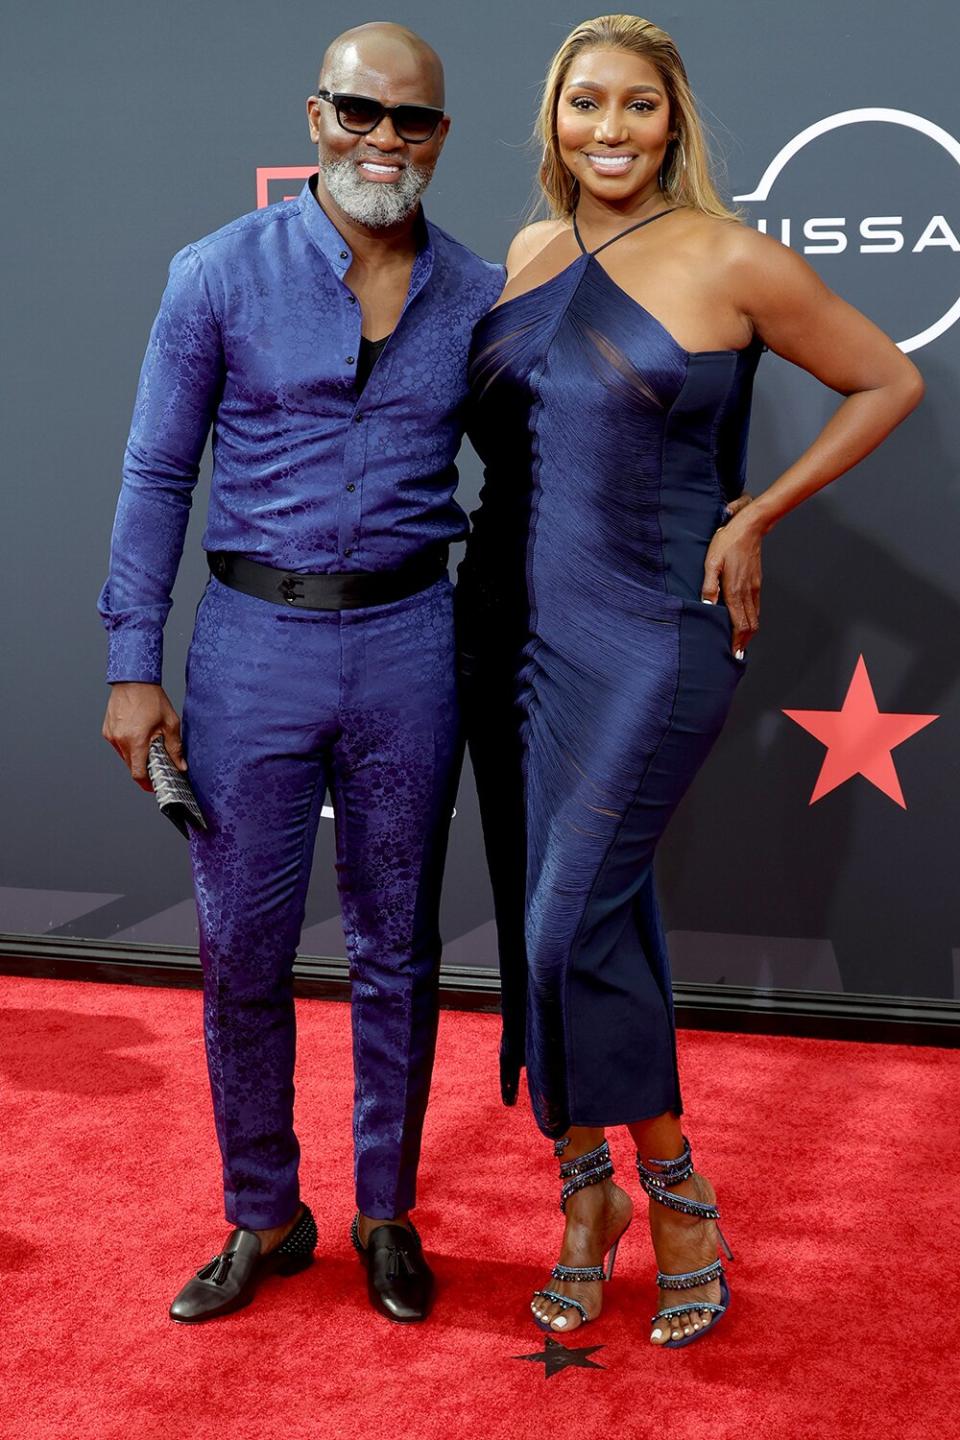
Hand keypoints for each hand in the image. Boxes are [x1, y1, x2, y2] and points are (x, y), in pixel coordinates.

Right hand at [102, 683, 185, 791]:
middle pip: (131, 766)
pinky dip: (128, 746)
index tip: (154, 786)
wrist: (133, 680)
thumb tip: (180, 765)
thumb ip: (175, 747)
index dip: (146, 783)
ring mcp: (112, 736)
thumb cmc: (151, 698)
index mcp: (136, 741)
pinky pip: (118, 746)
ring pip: (124, 757)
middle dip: (144, 769)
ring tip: (148, 746)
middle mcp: (120, 740)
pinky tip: (138, 735)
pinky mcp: (107, 730)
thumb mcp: (170, 723)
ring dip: (136, 757)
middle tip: (157, 765)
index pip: (138, 773)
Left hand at [701, 495, 762, 656]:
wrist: (750, 527)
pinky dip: (752, 620)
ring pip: (754, 617)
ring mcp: (754, 588)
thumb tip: (707, 606)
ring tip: (741, 644)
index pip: (739, 623)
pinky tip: (746, 623)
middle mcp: (747, 592)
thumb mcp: (711, 562)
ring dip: (749, 633)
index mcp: (735, 590)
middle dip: (744, 642)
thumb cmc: (727, 542)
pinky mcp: (757, 583)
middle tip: (737, 655)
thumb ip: (709, 585)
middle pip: (750, 625)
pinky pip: (756, 607)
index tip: (735, 654)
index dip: (737, 641)